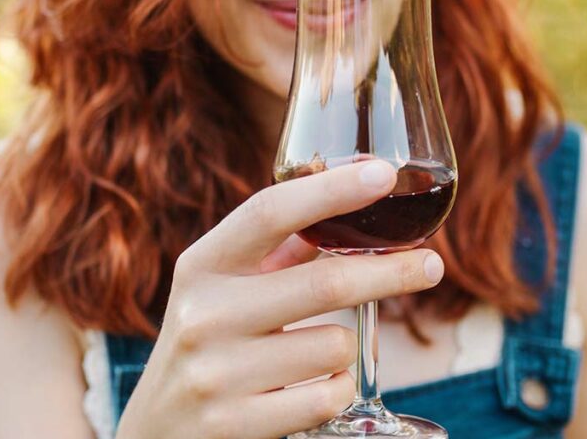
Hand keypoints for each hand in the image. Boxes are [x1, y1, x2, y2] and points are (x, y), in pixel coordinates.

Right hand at [115, 160, 445, 438]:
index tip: (383, 174)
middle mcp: (203, 315)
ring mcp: (216, 374)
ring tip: (318, 353)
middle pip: (326, 281)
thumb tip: (351, 203)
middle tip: (431, 265)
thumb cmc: (207, 341)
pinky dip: (338, 388)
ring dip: (347, 346)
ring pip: (336, 346)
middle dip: (393, 272)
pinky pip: (329, 396)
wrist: (156, 430)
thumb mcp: (221, 288)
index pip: (270, 213)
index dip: (331, 190)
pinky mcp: (235, 425)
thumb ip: (275, 252)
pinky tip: (314, 387)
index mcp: (203, 266)